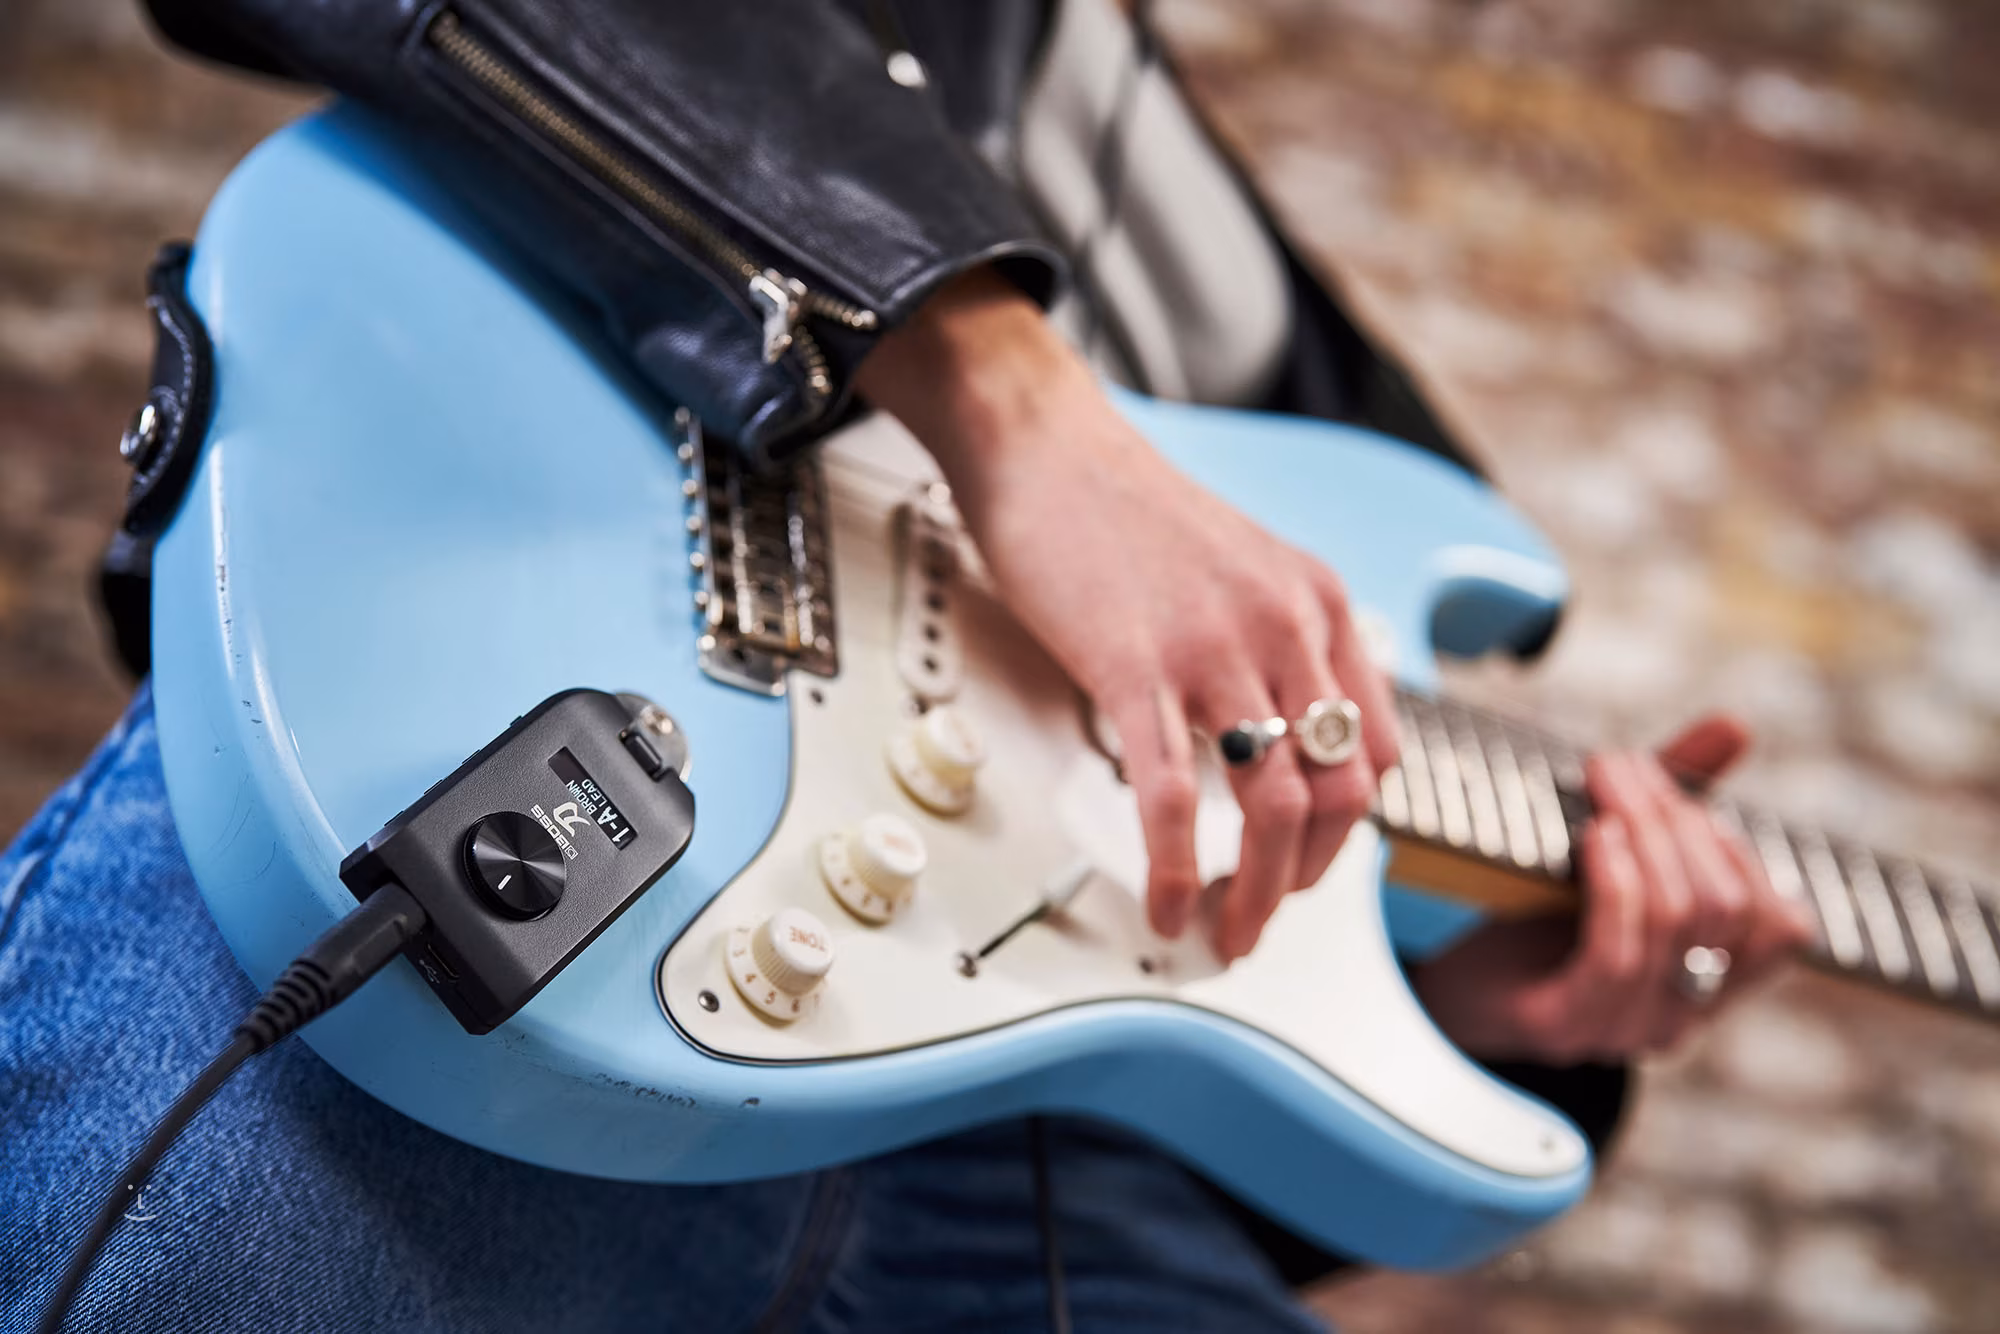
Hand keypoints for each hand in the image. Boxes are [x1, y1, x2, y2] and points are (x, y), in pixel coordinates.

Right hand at [857, 270, 1398, 958]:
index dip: (1348, 830)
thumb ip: (1274, 644)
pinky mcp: (1137, 670)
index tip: (1308, 862)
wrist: (1048, 445)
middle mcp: (1285, 628)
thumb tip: (1272, 738)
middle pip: (1339, 793)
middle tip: (1262, 914)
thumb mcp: (1243, 568)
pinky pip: (1174, 796)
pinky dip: (1176, 868)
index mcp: (1317, 605)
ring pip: (1273, 807)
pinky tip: (1165, 903)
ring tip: (1224, 931)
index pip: (1376, 751)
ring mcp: (1214, 651)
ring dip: (1257, 893)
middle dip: (1308, 878)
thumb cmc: (1126, 509)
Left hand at [1409, 714, 1815, 1063]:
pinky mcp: (1562, 1028)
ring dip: (1646, 834)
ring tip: (1606, 782)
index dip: (1742, 854)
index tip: (1684, 797)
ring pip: (1676, 923)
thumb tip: (1735, 725)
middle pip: (1724, 909)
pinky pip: (1617, 957)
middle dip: (1679, 820)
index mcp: (1707, 985)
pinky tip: (1595, 836)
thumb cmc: (1534, 914)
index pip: (1780, 929)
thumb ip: (1675, 800)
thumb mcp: (1612, 854)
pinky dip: (1615, 885)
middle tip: (1625, 765)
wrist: (1451, 984)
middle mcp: (1679, 1018)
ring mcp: (1623, 1029)